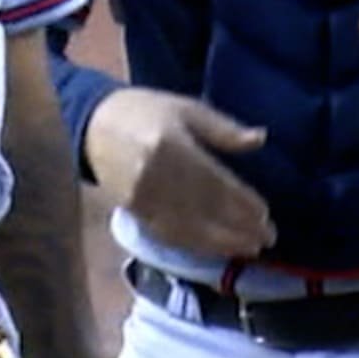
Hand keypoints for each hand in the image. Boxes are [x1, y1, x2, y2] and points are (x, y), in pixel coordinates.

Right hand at [83, 87, 273, 257]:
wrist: (92, 125)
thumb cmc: (145, 111)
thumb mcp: (185, 108)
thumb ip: (222, 128)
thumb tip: (259, 140)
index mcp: (172, 146)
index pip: (216, 183)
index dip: (242, 203)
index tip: (266, 216)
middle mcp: (156, 176)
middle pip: (206, 210)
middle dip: (238, 228)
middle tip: (266, 240)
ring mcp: (142, 198)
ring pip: (189, 229)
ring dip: (221, 243)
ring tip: (247, 249)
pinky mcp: (133, 212)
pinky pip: (168, 235)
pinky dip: (195, 245)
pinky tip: (214, 249)